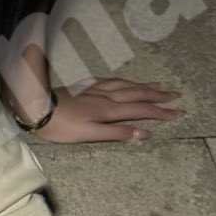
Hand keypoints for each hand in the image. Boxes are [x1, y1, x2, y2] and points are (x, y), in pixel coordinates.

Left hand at [38, 75, 182, 143]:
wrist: (36, 108)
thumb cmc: (61, 127)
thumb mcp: (90, 135)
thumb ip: (117, 133)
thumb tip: (145, 133)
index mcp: (109, 110)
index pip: (142, 110)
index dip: (161, 112)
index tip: (179, 112)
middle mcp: (106, 97)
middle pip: (137, 95)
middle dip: (158, 96)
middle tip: (177, 95)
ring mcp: (95, 89)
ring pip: (126, 85)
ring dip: (144, 86)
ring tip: (159, 86)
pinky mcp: (84, 87)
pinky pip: (111, 80)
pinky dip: (124, 81)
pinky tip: (125, 81)